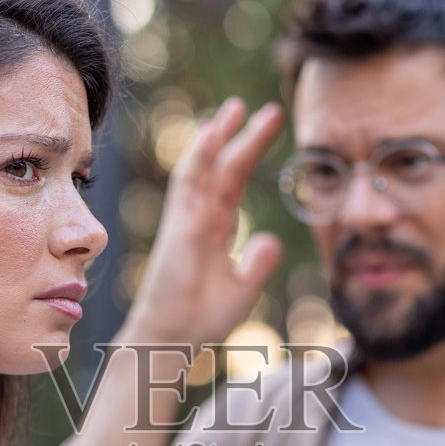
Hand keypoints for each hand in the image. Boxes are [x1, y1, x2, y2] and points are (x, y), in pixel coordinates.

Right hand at [122, 98, 284, 344]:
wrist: (174, 338)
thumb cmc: (202, 317)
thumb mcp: (244, 287)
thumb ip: (259, 262)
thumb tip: (269, 238)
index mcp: (215, 229)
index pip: (234, 181)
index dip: (249, 153)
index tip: (266, 127)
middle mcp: (201, 218)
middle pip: (223, 167)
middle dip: (241, 136)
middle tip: (262, 107)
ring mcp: (188, 219)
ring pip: (204, 167)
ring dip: (220, 136)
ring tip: (238, 107)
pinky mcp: (180, 226)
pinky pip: (189, 184)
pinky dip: (200, 156)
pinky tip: (212, 132)